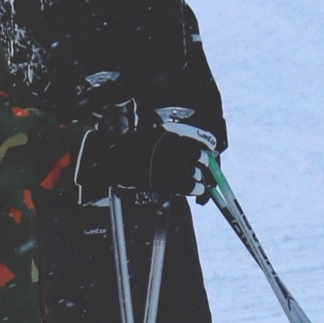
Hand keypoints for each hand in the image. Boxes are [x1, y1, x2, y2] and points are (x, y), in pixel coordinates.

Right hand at [75, 127, 208, 198]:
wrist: (113, 161)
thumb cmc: (130, 147)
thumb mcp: (150, 134)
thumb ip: (169, 138)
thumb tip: (191, 144)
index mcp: (166, 134)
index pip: (194, 138)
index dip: (206, 144)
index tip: (210, 148)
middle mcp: (168, 149)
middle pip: (197, 156)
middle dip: (205, 161)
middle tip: (207, 164)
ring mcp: (165, 166)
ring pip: (194, 172)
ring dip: (201, 176)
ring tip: (202, 179)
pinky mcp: (162, 182)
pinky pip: (186, 186)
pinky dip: (196, 188)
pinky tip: (199, 188)